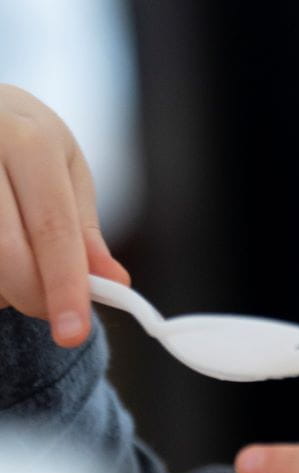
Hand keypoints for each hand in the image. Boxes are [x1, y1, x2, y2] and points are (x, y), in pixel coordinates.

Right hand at [0, 85, 128, 345]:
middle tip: (51, 314)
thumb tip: (114, 282)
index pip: (52, 228)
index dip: (65, 287)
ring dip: (2, 289)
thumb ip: (82, 229)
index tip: (73, 333)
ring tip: (16, 269)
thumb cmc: (21, 142)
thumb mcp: (62, 169)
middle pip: (6, 252)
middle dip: (33, 297)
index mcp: (27, 140)